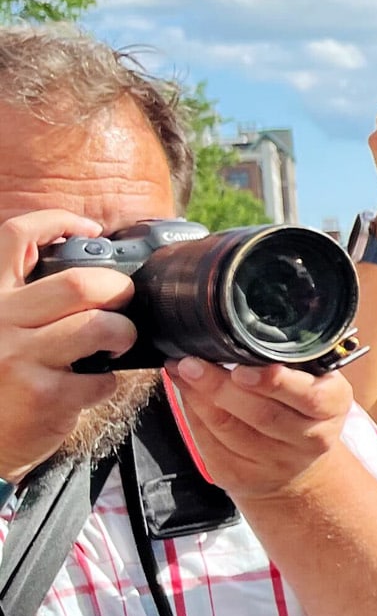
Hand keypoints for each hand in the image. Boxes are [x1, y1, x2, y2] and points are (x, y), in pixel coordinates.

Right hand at [0, 210, 140, 478]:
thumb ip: (24, 300)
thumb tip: (86, 275)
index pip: (13, 237)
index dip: (56, 221)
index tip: (86, 227)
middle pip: (78, 283)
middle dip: (117, 289)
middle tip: (123, 301)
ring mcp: (18, 357)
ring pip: (98, 326)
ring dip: (121, 332)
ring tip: (118, 341)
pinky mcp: (43, 395)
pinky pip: (100, 377)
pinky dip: (107, 381)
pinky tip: (94, 385)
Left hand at [168, 357, 354, 501]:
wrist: (297, 467)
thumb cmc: (301, 409)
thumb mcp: (311, 381)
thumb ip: (289, 361)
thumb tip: (238, 338)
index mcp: (331, 406)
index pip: (309, 397)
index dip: (273, 382)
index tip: (242, 369)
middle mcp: (309, 439)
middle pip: (261, 414)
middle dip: (220, 386)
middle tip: (192, 363)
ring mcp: (275, 462)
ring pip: (228, 428)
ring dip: (198, 397)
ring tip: (182, 371)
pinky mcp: (241, 476)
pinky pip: (209, 443)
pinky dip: (192, 415)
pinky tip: (186, 395)